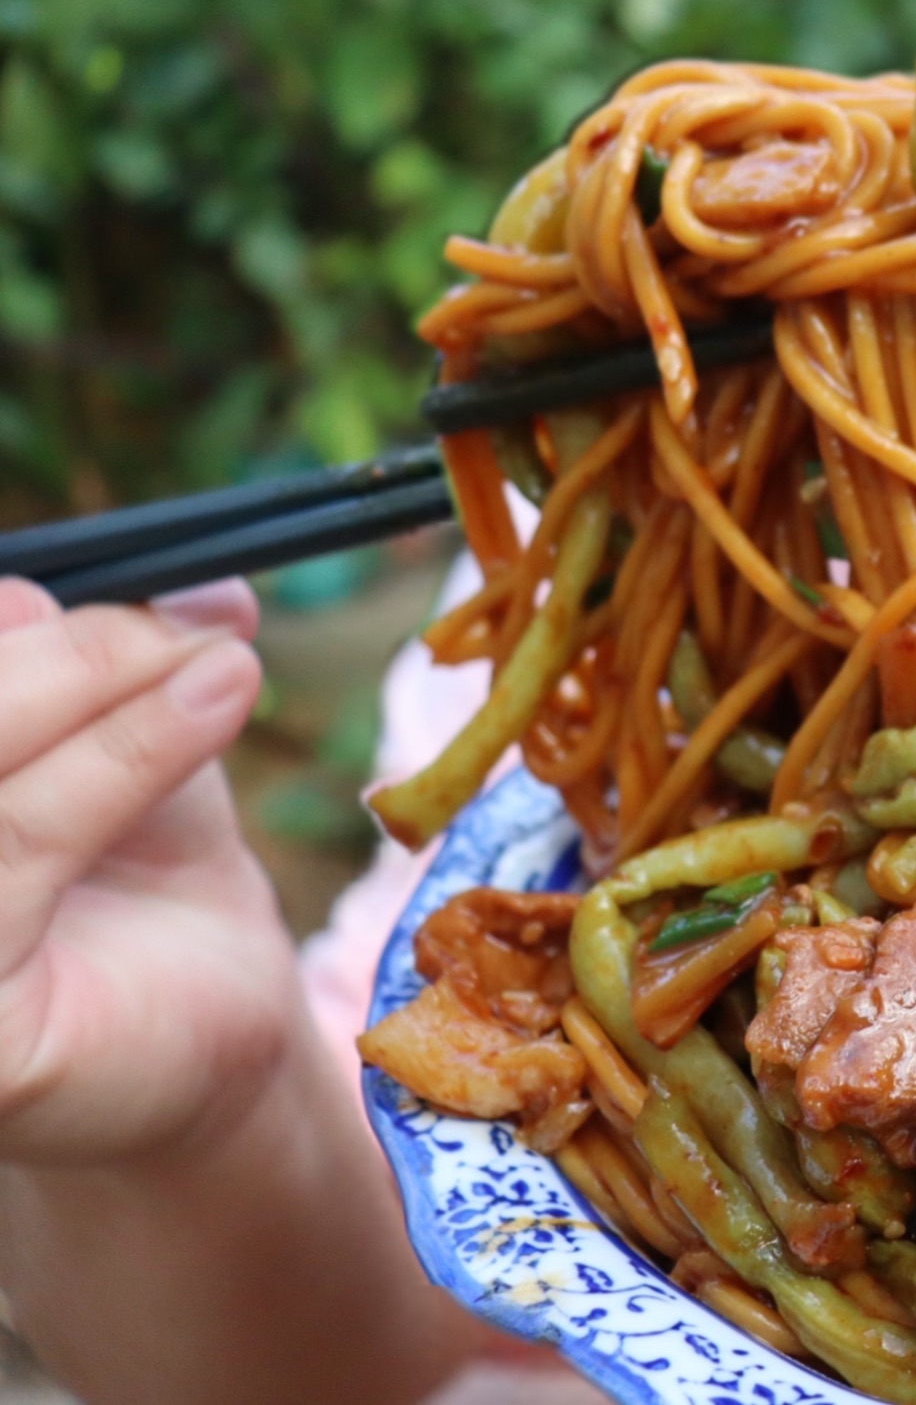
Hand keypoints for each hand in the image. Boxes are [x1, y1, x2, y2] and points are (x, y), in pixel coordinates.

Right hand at [0, 576, 294, 1162]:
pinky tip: (214, 702)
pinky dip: (122, 757)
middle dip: (61, 649)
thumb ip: (51, 667)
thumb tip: (20, 587)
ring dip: (104, 687)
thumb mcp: (97, 745)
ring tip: (223, 659)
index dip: (2, 609)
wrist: (214, 1020)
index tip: (112, 566)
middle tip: (192, 616)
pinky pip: (15, 852)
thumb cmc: (132, 874)